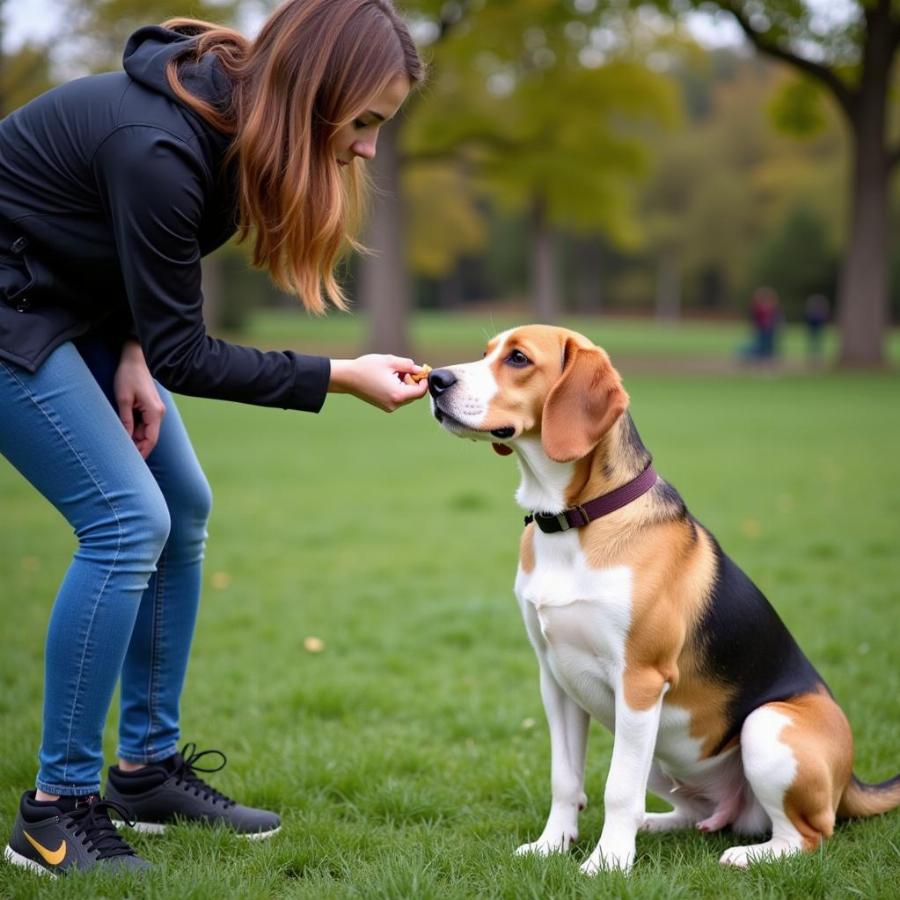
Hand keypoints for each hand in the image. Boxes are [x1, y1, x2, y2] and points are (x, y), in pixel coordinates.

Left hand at [114, 340, 165, 458]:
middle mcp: (158, 413)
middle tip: (122, 460)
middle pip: (149, 438)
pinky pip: (144, 424)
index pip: (151, 439)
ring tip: (119, 449)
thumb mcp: (123, 399)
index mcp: (154, 412)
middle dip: (138, 449)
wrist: (135, 358)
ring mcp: (155, 410)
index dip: (142, 453)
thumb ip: (125, 419)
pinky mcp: (150, 407)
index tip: (131, 464)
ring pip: (146, 431)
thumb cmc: (128, 376)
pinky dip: (135, 431)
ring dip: (135, 440)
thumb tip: (125, 438)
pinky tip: (124, 435)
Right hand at [328, 354, 428, 411]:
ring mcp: (389, 407)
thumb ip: (408, 365)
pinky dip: (398, 389)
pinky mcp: (384, 406)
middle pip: (414, 395)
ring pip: (406, 396)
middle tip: (403, 369)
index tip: (421, 371)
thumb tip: (419, 369)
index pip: (420, 392)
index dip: (424, 381)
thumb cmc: (367, 367)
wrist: (347, 378)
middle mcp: (395, 404)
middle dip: (413, 381)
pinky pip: (398, 398)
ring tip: (393, 373)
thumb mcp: (390, 361)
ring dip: (405, 384)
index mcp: (398, 395)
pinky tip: (388, 379)